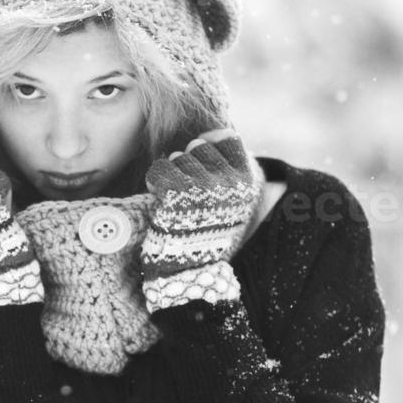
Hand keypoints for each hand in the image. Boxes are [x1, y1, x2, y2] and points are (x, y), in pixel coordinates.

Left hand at [140, 132, 260, 309]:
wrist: (188, 269)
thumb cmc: (205, 234)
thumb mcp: (230, 201)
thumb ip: (227, 168)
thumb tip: (214, 133)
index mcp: (246, 183)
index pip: (228, 139)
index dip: (210, 144)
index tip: (202, 161)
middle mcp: (229, 181)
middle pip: (200, 145)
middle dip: (188, 160)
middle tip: (186, 188)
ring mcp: (203, 185)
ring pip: (178, 156)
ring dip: (172, 172)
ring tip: (175, 197)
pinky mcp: (176, 191)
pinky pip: (159, 168)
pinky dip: (155, 180)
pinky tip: (161, 197)